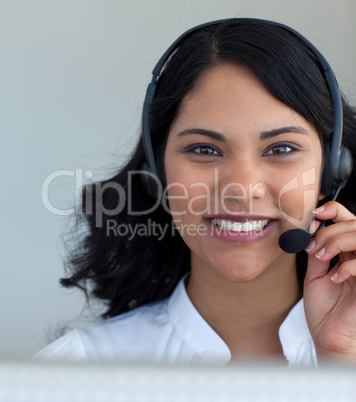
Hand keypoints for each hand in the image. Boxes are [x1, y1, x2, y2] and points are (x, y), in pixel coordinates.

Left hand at [303, 201, 355, 360]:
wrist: (328, 336)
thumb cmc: (324, 309)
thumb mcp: (315, 275)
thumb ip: (316, 252)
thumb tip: (310, 231)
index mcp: (346, 253)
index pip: (347, 220)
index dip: (334, 210)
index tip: (316, 214)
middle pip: (354, 225)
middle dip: (330, 232)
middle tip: (314, 248)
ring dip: (337, 242)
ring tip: (323, 258)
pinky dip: (348, 267)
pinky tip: (335, 278)